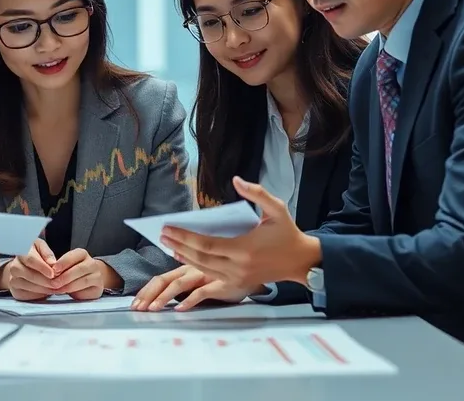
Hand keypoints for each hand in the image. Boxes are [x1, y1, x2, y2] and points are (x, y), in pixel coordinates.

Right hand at [0, 239, 57, 300]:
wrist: (20, 266)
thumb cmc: (33, 254)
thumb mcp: (40, 247)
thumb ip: (47, 253)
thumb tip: (52, 263)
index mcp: (21, 253)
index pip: (30, 260)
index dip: (42, 267)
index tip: (52, 273)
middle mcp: (14, 267)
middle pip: (31, 275)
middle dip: (46, 281)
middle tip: (58, 283)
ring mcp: (13, 280)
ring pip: (30, 286)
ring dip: (44, 289)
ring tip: (56, 288)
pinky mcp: (15, 291)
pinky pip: (28, 295)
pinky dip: (40, 295)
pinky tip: (48, 292)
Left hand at [49, 249, 117, 299]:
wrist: (88, 282)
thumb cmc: (71, 273)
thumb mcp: (64, 267)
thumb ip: (58, 267)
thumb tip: (48, 269)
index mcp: (82, 254)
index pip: (73, 256)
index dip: (63, 262)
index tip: (53, 269)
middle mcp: (92, 263)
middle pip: (79, 268)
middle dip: (64, 276)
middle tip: (53, 282)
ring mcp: (97, 275)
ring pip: (84, 279)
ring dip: (69, 285)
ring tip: (57, 289)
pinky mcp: (98, 287)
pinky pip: (87, 289)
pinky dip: (75, 291)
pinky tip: (66, 293)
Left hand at [131, 265, 250, 311]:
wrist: (260, 263)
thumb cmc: (233, 262)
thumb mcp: (209, 265)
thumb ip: (192, 269)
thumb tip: (171, 277)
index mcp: (189, 264)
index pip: (163, 275)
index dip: (146, 288)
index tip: (134, 301)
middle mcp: (195, 268)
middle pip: (166, 279)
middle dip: (148, 293)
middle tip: (137, 307)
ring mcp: (206, 276)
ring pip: (179, 284)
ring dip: (163, 297)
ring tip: (151, 309)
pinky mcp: (220, 285)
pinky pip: (201, 293)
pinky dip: (189, 301)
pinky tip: (179, 310)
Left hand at [160, 176, 320, 286]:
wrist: (301, 261)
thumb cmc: (287, 232)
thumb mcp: (277, 208)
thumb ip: (257, 193)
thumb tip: (236, 180)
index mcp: (244, 249)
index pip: (206, 245)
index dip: (185, 237)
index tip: (168, 228)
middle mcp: (238, 267)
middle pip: (200, 258)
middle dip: (179, 246)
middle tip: (162, 234)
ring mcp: (237, 279)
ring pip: (202, 270)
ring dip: (183, 257)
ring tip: (169, 244)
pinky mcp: (238, 285)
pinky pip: (210, 279)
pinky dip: (194, 269)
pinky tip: (184, 259)